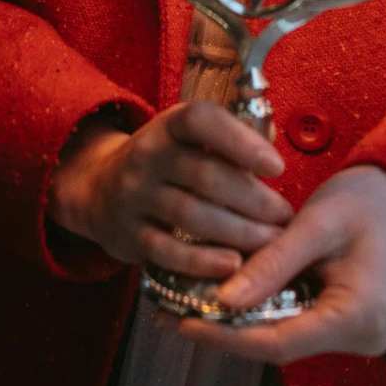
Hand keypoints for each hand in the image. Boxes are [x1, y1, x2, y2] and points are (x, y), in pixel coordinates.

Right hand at [47, 102, 292, 278]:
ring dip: (239, 232)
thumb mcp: (188, 139)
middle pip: (205, 175)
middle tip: (286, 218)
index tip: (277, 167)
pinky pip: (168, 251)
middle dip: (254, 200)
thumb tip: (271, 145)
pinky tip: (234, 265)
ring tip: (272, 245)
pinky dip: (203, 261)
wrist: (99, 190)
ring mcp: (134, 196)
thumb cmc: (166, 164)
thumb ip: (229, 140)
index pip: (201, 120)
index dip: (241, 141)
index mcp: (168, 125)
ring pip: (191, 215)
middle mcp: (147, 155)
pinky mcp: (128, 236)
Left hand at [177, 164, 385, 362]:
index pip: (277, 342)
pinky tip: (224, 292)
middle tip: (168, 310)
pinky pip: (294, 321)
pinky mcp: (344, 321)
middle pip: (275, 343)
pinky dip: (259, 308)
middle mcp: (359, 338)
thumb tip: (224, 299)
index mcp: (357, 317)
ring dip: (237, 319)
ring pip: (282, 334)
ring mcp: (353, 334)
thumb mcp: (319, 224)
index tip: (180, 322)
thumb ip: (274, 262)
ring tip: (184, 300)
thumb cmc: (374, 200)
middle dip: (223, 328)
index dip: (225, 336)